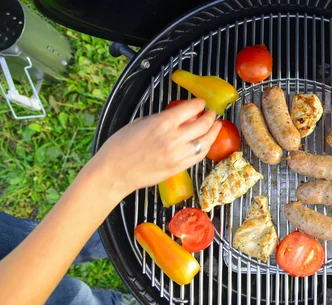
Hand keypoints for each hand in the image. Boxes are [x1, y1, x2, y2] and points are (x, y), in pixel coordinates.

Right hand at [88, 98, 221, 198]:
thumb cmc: (120, 147)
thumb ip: (161, 118)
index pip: (190, 108)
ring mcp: (178, 155)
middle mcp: (174, 138)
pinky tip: (206, 143)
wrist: (114, 172)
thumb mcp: (140, 123)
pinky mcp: (178, 168)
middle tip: (211, 113)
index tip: (200, 103)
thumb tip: (174, 116)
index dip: (199, 104)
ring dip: (213, 132)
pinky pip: (199, 156)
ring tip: (216, 126)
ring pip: (205, 142)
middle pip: (203, 124)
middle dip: (210, 116)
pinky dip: (205, 147)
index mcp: (162, 123)